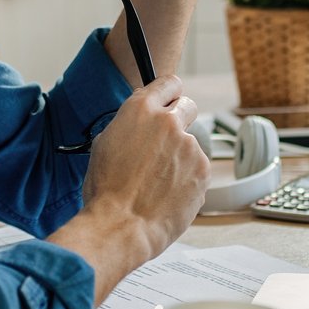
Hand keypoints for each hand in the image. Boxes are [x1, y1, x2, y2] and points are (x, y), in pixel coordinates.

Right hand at [80, 75, 209, 260]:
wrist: (121, 225)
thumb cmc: (106, 191)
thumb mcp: (105, 145)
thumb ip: (130, 126)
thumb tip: (141, 126)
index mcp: (140, 110)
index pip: (168, 83)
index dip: (169, 93)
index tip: (170, 100)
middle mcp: (169, 122)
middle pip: (187, 107)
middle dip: (180, 120)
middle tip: (166, 143)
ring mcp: (189, 146)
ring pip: (190, 144)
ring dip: (180, 157)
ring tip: (157, 182)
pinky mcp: (203, 170)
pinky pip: (197, 169)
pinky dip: (187, 179)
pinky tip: (167, 194)